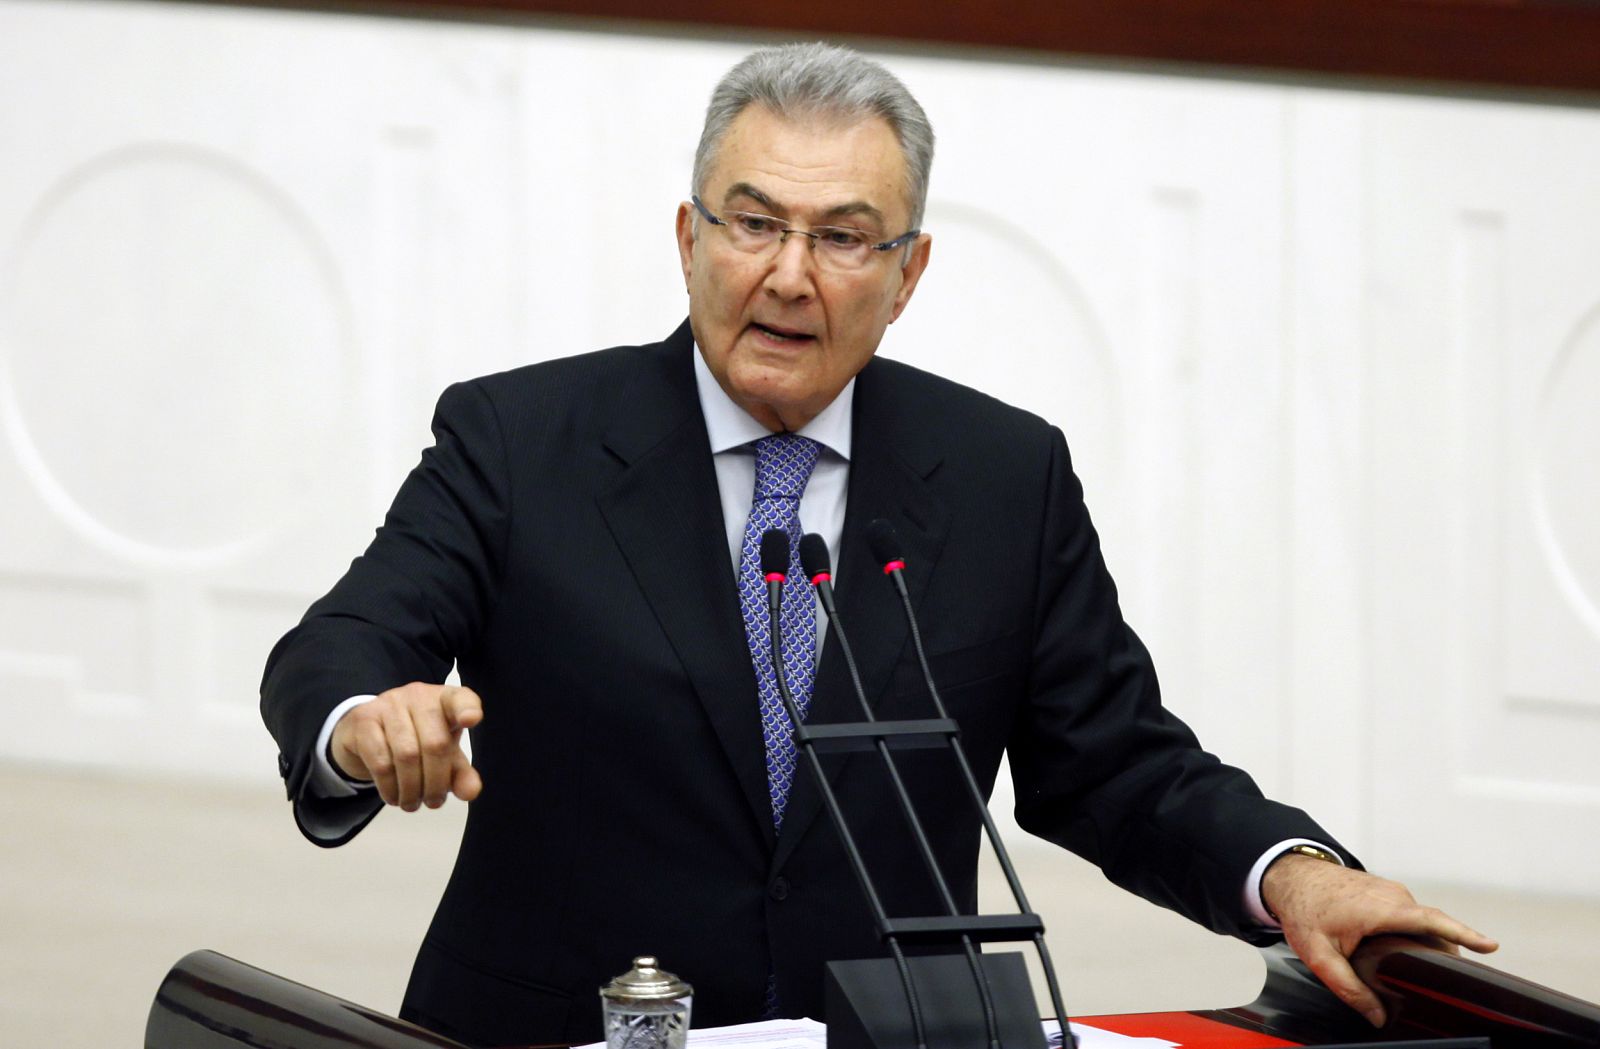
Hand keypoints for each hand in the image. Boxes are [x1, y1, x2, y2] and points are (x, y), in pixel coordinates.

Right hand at [330, 682, 482, 810]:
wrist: (364, 733)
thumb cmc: (415, 740)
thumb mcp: (443, 757)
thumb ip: (460, 774)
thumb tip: (470, 792)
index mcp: (445, 700)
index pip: (461, 699)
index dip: (467, 709)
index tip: (472, 720)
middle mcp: (419, 696)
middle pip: (435, 743)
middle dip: (436, 782)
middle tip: (433, 803)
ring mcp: (389, 704)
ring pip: (407, 754)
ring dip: (412, 789)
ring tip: (412, 804)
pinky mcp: (363, 719)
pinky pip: (380, 761)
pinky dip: (389, 786)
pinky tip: (393, 796)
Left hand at [1262, 854, 1497, 1026]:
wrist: (1290, 876)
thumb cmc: (1302, 910)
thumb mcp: (1319, 956)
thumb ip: (1349, 988)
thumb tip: (1378, 1016)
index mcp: (1382, 908)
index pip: (1433, 920)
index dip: (1464, 933)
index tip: (1491, 946)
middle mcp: (1393, 896)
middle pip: (1433, 927)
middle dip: (1448, 953)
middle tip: (1453, 985)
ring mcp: (1392, 891)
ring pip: (1422, 922)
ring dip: (1430, 944)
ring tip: (1432, 974)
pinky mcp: (1388, 892)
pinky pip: (1412, 916)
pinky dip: (1417, 935)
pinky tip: (1412, 956)